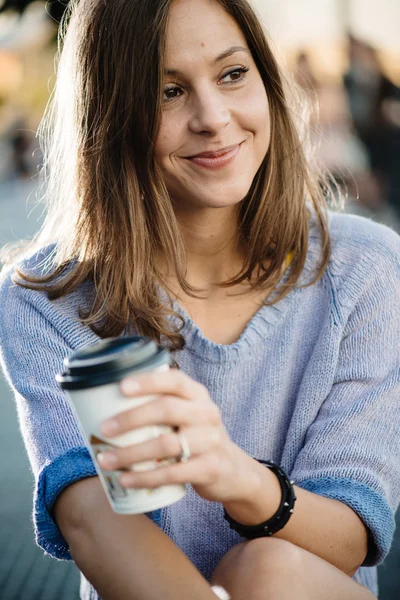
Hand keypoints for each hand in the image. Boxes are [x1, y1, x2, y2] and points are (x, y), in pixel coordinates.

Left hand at [97, 369, 257, 503]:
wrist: (233, 470)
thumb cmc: (195, 437)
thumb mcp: (187, 415)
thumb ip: (160, 408)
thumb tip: (103, 408)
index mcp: (197, 395)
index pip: (174, 380)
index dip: (148, 381)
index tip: (121, 386)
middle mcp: (206, 413)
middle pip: (167, 409)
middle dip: (131, 418)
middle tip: (104, 429)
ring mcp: (211, 440)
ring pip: (167, 444)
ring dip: (131, 453)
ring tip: (105, 460)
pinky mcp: (210, 468)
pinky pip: (174, 473)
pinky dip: (146, 477)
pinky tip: (126, 480)